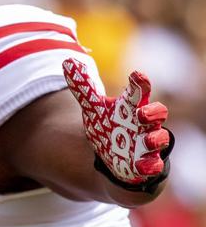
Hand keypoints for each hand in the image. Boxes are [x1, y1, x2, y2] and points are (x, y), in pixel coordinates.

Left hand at [63, 59, 169, 185]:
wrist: (116, 157)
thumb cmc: (110, 126)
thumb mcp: (94, 107)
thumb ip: (82, 87)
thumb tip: (67, 60)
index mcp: (132, 107)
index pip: (139, 91)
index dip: (140, 83)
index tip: (137, 75)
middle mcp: (144, 124)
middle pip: (157, 113)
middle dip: (153, 112)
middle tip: (142, 113)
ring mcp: (148, 144)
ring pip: (159, 140)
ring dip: (155, 140)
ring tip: (147, 141)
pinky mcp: (147, 165)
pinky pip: (154, 166)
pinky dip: (150, 166)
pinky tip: (143, 167)